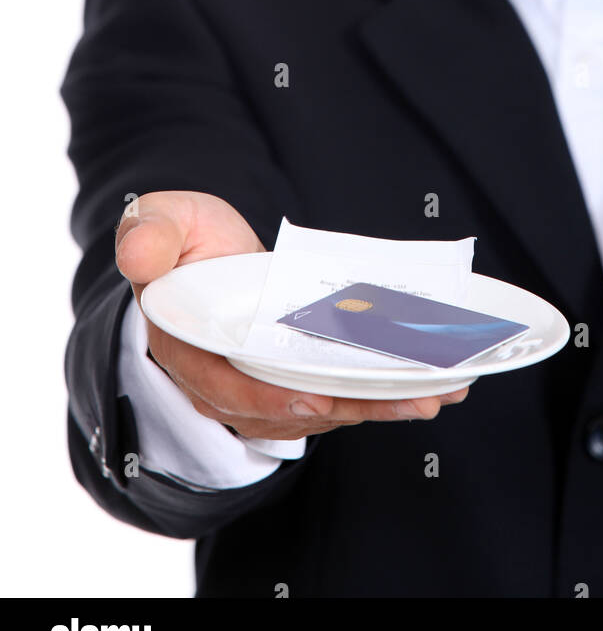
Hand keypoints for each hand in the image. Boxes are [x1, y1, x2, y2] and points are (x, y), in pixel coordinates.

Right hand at [115, 190, 470, 439]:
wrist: (204, 256)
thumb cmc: (183, 240)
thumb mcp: (162, 223)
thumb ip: (151, 235)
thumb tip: (139, 253)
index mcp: (187, 346)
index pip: (225, 384)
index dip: (268, 397)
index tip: (313, 395)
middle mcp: (226, 381)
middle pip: (290, 406)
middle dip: (352, 405)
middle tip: (412, 397)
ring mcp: (264, 388)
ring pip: (323, 407)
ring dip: (379, 405)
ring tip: (435, 393)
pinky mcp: (296, 381)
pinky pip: (339, 395)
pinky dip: (382, 395)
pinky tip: (431, 387)